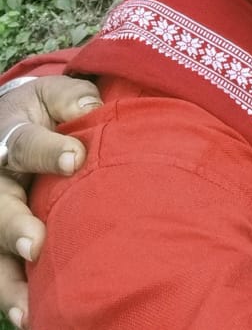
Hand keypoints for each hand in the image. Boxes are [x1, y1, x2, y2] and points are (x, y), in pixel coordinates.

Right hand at [0, 76, 101, 327]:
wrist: (14, 123)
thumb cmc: (47, 111)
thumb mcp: (54, 95)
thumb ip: (72, 98)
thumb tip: (91, 106)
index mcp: (11, 137)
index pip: (25, 144)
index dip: (47, 151)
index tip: (75, 159)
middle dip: (13, 226)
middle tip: (34, 245)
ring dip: (8, 279)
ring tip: (27, 306)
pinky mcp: (2, 240)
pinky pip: (0, 269)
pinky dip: (11, 293)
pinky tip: (30, 317)